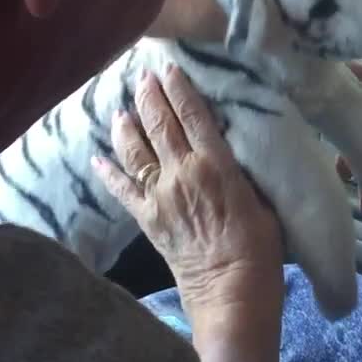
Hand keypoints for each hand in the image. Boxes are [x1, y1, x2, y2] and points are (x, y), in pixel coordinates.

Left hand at [93, 66, 283, 328]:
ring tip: (122, 108)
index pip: (194, 115)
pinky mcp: (147, 220)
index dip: (180, 88)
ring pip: (136, 151)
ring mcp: (159, 196)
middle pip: (160, 125)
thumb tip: (233, 152)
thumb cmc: (261, 250)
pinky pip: (121, 189)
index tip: (170, 67)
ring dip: (127, 126)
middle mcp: (182, 173)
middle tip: (143, 75)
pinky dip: (108, 171)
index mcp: (217, 164)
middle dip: (150, 96)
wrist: (231, 294)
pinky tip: (97, 157)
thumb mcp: (264, 201)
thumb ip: (243, 172)